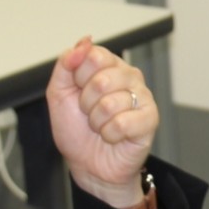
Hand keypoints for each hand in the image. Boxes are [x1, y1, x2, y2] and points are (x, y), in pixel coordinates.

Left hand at [47, 37, 158, 208]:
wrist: (88, 166)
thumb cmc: (77, 131)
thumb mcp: (59, 94)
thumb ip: (65, 65)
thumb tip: (82, 43)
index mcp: (108, 66)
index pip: (94, 56)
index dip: (79, 78)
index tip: (79, 93)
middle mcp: (129, 77)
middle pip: (101, 79)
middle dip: (86, 103)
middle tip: (90, 113)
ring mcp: (142, 97)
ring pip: (110, 103)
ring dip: (97, 122)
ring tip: (101, 127)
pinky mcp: (150, 119)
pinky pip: (123, 122)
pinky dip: (110, 134)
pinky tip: (113, 136)